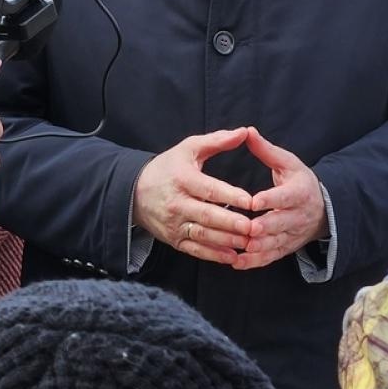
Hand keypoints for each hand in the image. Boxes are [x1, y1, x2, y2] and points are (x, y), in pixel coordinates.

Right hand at [133, 128, 254, 264]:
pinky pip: (195, 250)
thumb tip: (244, 132)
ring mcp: (175, 224)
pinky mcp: (174, 240)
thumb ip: (217, 140)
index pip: (209, 189)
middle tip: (253, 227)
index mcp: (182, 179)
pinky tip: (232, 256)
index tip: (250, 201)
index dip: (230, 195)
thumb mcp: (189, 148)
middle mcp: (177, 204)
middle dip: (231, 223)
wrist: (134, 191)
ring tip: (248, 242)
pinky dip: (214, 255)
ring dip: (226, 241)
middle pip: (207, 215)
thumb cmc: (168, 167)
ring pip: (203, 235)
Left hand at [237, 127, 327, 269]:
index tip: (254, 201)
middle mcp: (298, 215)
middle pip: (281, 223)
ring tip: (241, 249)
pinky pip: (271, 257)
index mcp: (299, 192)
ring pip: (275, 243)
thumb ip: (266, 150)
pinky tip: (237, 262)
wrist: (322, 208)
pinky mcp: (286, 248)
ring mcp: (292, 234)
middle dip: (265, 227)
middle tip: (249, 229)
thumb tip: (247, 131)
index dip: (271, 199)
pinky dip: (255, 262)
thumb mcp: (288, 163)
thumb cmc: (299, 181)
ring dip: (258, 248)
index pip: (285, 196)